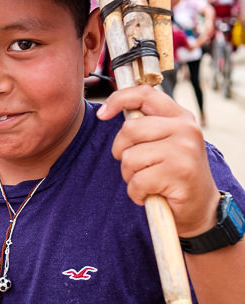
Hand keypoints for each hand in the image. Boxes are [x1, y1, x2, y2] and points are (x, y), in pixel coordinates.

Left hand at [96, 86, 218, 236]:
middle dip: (121, 152)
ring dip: (130, 176)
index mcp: (181, 117)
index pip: (145, 94)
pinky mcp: (179, 173)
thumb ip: (147, 126)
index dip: (118, 99)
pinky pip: (137, 181)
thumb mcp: (165, 143)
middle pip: (129, 130)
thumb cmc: (174, 175)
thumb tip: (107, 110)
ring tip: (147, 182)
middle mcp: (185, 129)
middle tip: (135, 166)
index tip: (102, 114)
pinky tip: (151, 195)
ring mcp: (184, 150)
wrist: (201, 209)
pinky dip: (136, 193)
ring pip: (130, 157)